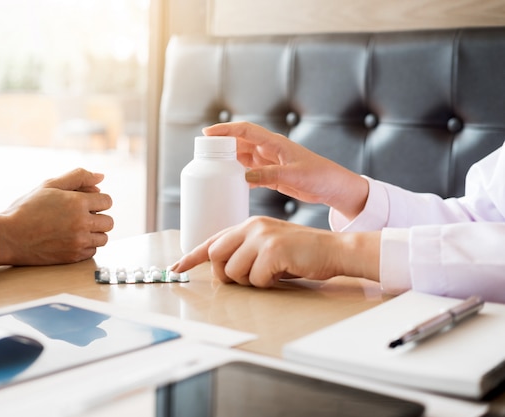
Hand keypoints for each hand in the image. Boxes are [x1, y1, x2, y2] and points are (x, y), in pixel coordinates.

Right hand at [0, 168, 113, 265]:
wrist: (9, 236)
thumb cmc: (27, 209)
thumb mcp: (50, 185)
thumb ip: (78, 177)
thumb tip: (101, 176)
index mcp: (78, 203)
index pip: (107, 201)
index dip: (97, 201)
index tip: (84, 203)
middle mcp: (82, 223)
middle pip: (109, 222)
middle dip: (97, 217)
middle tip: (80, 216)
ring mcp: (79, 242)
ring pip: (103, 238)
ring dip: (93, 233)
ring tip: (75, 229)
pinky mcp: (74, 257)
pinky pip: (92, 251)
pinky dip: (85, 246)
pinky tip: (70, 240)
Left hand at [171, 216, 380, 286]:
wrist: (334, 250)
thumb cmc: (301, 254)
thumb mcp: (268, 248)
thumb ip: (244, 252)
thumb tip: (222, 270)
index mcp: (248, 225)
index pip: (212, 240)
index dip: (192, 255)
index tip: (175, 266)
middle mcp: (251, 226)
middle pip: (216, 256)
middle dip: (226, 274)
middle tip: (248, 278)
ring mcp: (262, 236)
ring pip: (233, 271)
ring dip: (250, 281)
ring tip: (271, 273)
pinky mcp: (273, 250)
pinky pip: (255, 279)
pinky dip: (267, 284)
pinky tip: (283, 273)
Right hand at [203, 122, 368, 219]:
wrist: (334, 187)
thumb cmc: (320, 176)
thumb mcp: (295, 176)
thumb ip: (270, 175)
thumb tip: (245, 175)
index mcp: (276, 143)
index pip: (246, 131)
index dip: (226, 130)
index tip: (207, 132)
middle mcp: (270, 150)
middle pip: (240, 143)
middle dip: (222, 145)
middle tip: (203, 152)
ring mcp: (270, 162)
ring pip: (243, 157)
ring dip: (229, 160)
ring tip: (212, 167)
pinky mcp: (273, 175)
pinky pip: (250, 173)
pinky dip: (240, 176)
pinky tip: (231, 182)